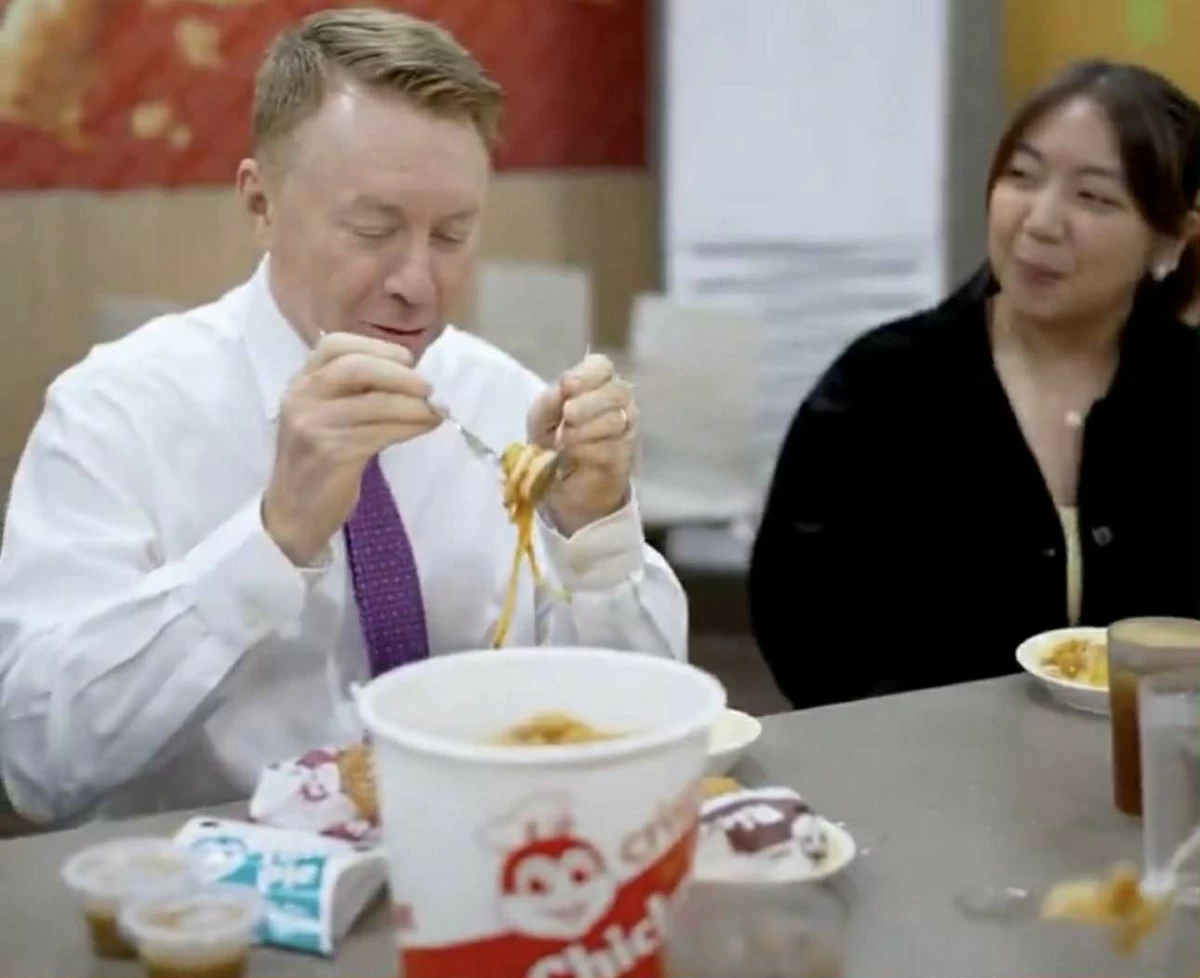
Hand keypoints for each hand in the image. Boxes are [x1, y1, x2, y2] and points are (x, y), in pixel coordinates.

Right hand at [263, 332, 440, 565]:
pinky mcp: (332, 454)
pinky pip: (380, 432)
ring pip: (374, 403)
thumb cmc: (318, 462)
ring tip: (436, 410)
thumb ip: (355, 392)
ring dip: (413, 405)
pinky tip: (425, 427)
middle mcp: (302, 398)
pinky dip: (409, 426)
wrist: (293, 513)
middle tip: (428, 387)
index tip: (407, 357)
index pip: (334, 345)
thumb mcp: (325, 417)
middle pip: (355, 367)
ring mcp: (314, 426)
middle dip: (398, 373)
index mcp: (300, 383)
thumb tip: (414, 377)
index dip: (376, 346)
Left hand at [527, 353, 636, 535]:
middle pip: (616, 391)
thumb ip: (551, 399)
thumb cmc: (551, 443)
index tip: (568, 388)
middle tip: (567, 417)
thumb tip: (567, 384)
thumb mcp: (540, 418)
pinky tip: (575, 456)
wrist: (561, 486)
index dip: (586, 375)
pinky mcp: (627, 455)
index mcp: (595, 384)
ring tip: (564, 442)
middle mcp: (618, 402)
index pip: (602, 367)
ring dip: (585, 431)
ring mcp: (627, 428)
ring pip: (616, 420)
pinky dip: (588, 451)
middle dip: (587, 404)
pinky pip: (613, 447)